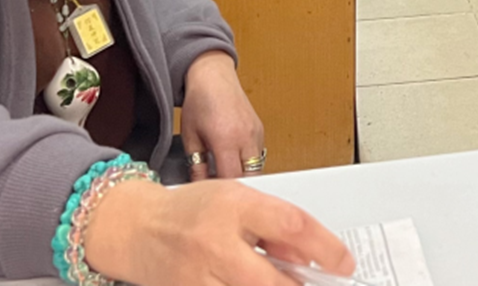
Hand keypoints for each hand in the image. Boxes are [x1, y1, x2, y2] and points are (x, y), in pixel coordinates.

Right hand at [83, 175, 353, 285]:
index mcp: (233, 206)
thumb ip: (273, 226)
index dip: (325, 247)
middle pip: (271, 280)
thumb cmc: (191, 211)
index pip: (291, 224)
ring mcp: (197, 275)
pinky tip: (248, 285)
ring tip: (283, 283)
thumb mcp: (237, 200)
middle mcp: (214, 242)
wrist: (134, 228)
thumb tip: (311, 257)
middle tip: (316, 285)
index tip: (343, 263)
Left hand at [182, 51, 264, 180]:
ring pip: (257, 168)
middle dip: (235, 186)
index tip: (209, 194)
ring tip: (224, 175)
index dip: (221, 190)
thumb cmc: (199, 101)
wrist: (213, 76)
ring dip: (243, 175)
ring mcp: (256, 133)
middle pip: (249, 177)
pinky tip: (232, 161)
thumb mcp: (191, 137)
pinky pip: (258, 156)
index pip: (230, 178)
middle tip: (219, 190)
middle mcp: (246, 137)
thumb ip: (196, 165)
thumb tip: (198, 186)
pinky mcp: (260, 130)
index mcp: (226, 139)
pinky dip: (247, 164)